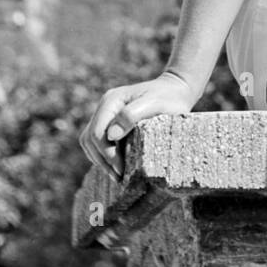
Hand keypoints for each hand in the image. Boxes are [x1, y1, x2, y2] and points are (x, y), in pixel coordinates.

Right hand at [79, 71, 197, 180]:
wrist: (176, 89)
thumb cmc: (168, 96)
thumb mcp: (154, 103)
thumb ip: (131, 115)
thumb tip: (111, 135)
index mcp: (111, 100)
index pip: (97, 133)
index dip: (107, 154)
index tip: (121, 169)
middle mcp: (105, 107)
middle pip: (90, 139)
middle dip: (102, 159)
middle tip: (119, 177)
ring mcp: (107, 115)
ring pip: (91, 142)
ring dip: (101, 159)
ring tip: (117, 175)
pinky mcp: (112, 123)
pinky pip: (99, 142)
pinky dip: (104, 155)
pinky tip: (118, 166)